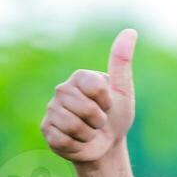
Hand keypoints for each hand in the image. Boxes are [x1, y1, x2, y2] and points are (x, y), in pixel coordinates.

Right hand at [41, 28, 137, 163]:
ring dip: (89, 134)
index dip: (107, 101)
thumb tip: (130, 31)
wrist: (106, 145)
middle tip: (99, 121)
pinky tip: (78, 141)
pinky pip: (63, 139)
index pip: (95, 87)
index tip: (108, 104)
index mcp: (80, 77)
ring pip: (73, 125)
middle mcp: (62, 90)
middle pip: (85, 108)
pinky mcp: (46, 129)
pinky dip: (78, 145)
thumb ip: (122, 62)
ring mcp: (52, 109)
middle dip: (99, 120)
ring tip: (89, 131)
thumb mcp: (123, 91)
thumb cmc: (116, 116)